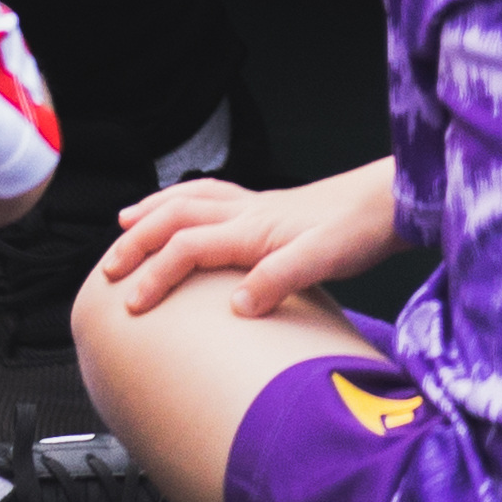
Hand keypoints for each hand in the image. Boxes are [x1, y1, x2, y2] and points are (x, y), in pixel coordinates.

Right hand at [92, 159, 394, 316]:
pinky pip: (215, 196)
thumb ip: (279, 279)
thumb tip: (237, 305)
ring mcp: (259, 205)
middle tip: (108, 269)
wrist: (394, 199)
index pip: (186, 247)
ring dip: (154, 211)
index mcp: (253, 228)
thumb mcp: (324, 260)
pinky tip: (189, 207)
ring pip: (191, 199)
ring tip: (125, 222)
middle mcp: (249, 211)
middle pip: (175, 218)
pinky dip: (188, 198)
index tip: (131, 304)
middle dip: (137, 242)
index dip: (154, 274)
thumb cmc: (362, 228)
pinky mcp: (272, 207)